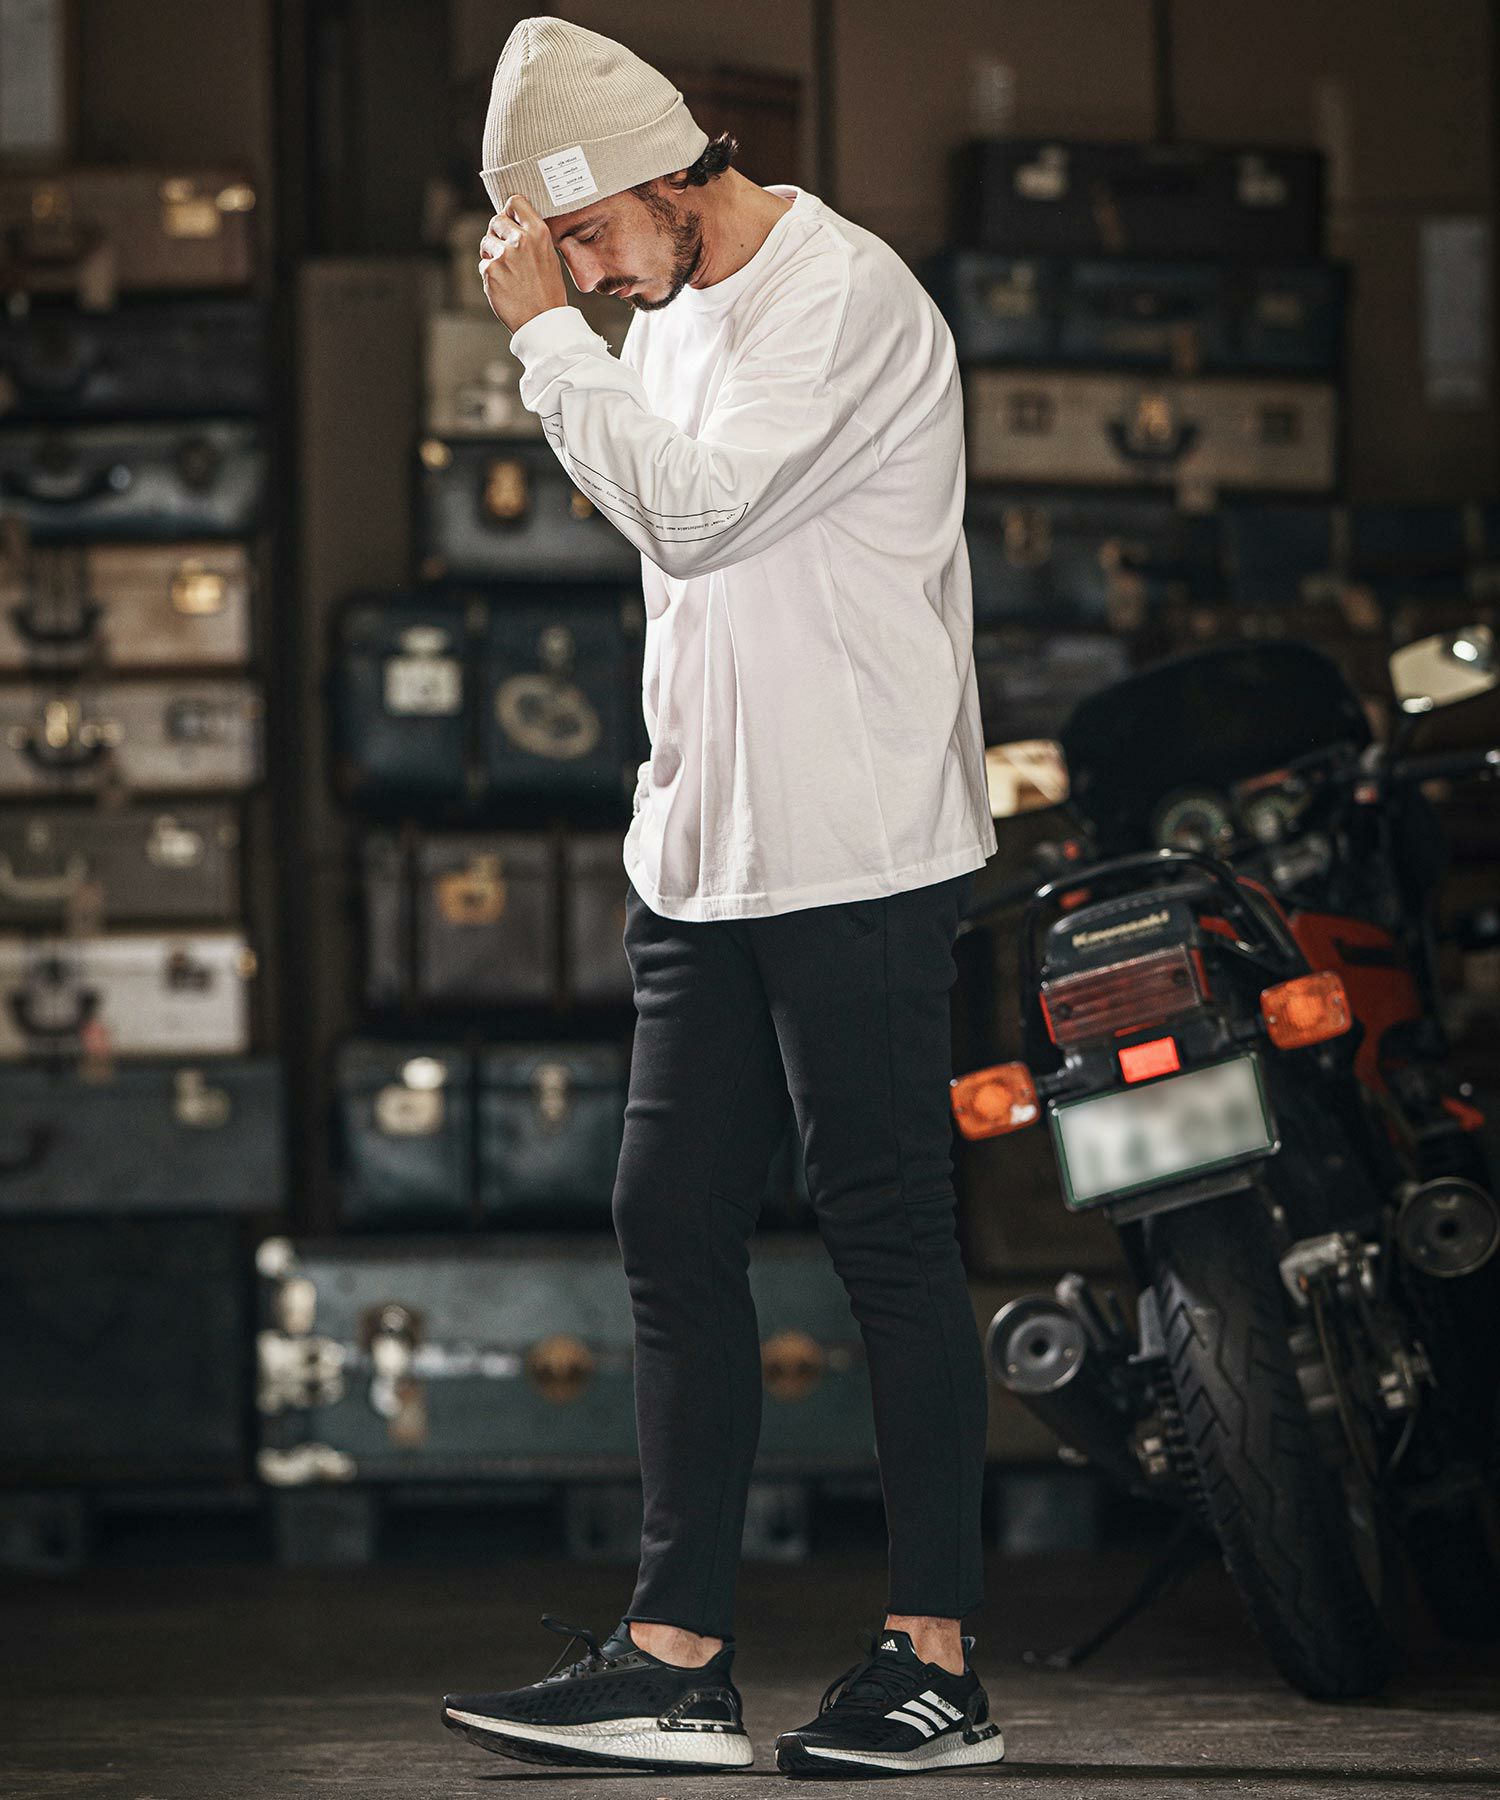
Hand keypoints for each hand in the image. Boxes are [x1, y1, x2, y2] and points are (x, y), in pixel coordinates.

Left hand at [478, 194, 568, 333]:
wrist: (543, 322)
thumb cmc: (548, 293)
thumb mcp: (548, 257)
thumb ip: (531, 238)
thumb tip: (512, 224)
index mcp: (538, 233)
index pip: (515, 202)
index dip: (509, 211)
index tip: (510, 221)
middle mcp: (521, 239)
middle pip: (496, 220)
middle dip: (497, 235)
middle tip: (506, 253)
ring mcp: (504, 254)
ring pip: (486, 243)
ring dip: (491, 255)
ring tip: (507, 273)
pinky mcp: (490, 270)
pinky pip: (483, 265)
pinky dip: (490, 275)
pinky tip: (504, 286)